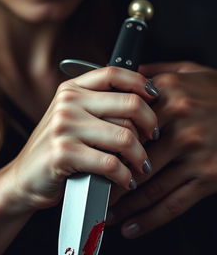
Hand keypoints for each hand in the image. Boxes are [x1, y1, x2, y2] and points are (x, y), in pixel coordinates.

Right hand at [7, 66, 157, 211]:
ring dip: (139, 156)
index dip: (140, 83)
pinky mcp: (64, 153)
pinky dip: (124, 175)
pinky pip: (110, 163)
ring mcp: (64, 127)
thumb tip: (142, 104)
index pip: (114, 74)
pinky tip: (126, 180)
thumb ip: (99, 107)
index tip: (156, 97)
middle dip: (151, 125)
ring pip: (124, 136)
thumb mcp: (73, 119)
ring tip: (141, 166)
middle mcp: (68, 103)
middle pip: (128, 105)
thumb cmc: (57, 148)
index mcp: (71, 90)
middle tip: (154, 138)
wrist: (25, 176)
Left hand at [108, 62, 216, 238]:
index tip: (92, 155)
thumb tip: (134, 71)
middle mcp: (179, 125)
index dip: (105, 143)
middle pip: (132, 158)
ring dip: (123, 204)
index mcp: (168, 97)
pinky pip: (173, 202)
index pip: (125, 123)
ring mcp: (195, 153)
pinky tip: (132, 226)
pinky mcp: (209, 176)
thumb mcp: (190, 71)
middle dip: (109, 177)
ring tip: (107, 212)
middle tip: (92, 188)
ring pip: (148, 186)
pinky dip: (149, 218)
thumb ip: (158, 71)